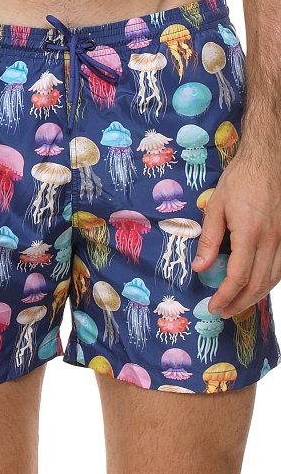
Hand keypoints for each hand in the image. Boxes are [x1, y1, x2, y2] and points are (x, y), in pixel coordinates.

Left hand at [191, 151, 280, 318]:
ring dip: (255, 296)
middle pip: (257, 284)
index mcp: (250, 233)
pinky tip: (256, 286)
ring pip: (273, 279)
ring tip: (237, 305)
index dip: (225, 296)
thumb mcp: (216, 206)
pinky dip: (268, 282)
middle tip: (223, 312)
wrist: (267, 160)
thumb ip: (209, 239)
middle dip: (239, 303)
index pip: (238, 276)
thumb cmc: (240, 180)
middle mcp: (272, 240)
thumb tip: (200, 267)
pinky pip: (280, 268)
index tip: (213, 306)